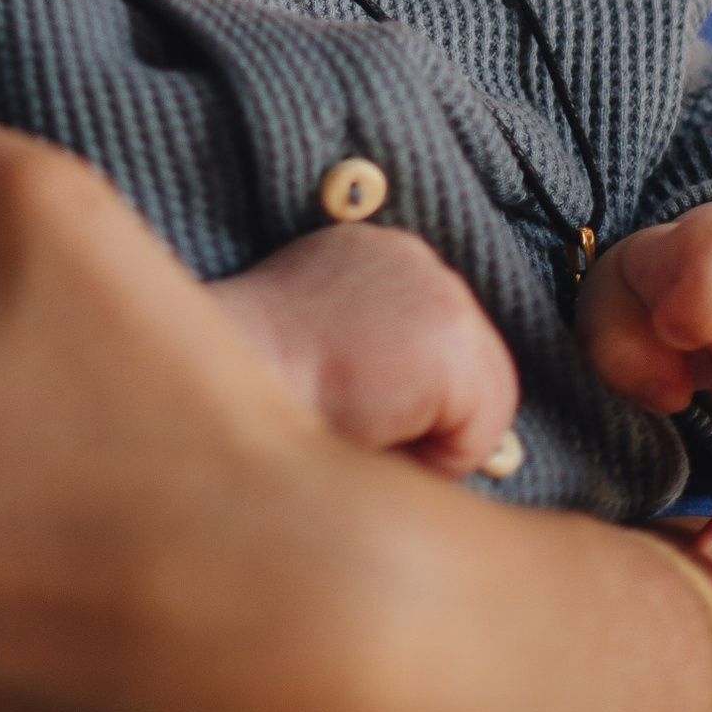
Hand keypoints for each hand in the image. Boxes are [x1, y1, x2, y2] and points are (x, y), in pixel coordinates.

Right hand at [213, 223, 520, 476]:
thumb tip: (407, 398)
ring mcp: (440, 289)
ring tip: (357, 424)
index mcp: (369, 251)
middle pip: (463, 372)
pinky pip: (479, 437)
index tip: (341, 398)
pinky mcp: (455, 339)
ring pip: (477, 407)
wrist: (232, 374)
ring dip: (425, 438)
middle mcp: (412, 254)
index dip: (397, 394)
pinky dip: (436, 460)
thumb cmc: (254, 385)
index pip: (425, 341)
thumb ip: (365, 348)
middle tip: (350, 418)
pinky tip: (374, 430)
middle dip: (420, 416)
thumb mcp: (315, 344)